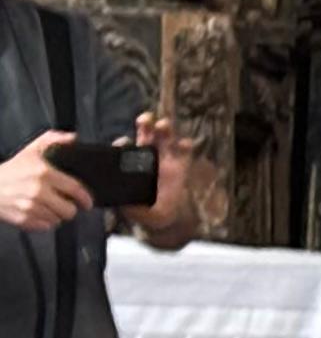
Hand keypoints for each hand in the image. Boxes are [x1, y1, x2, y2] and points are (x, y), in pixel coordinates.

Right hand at [0, 130, 90, 233]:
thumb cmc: (11, 170)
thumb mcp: (31, 150)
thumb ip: (53, 140)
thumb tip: (73, 138)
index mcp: (44, 173)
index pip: (75, 189)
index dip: (85, 198)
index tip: (87, 202)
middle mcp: (38, 191)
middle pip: (69, 210)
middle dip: (70, 208)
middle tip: (64, 204)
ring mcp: (30, 206)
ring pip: (58, 220)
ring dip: (56, 215)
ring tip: (48, 206)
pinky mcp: (23, 219)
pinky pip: (45, 227)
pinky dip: (44, 222)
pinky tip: (38, 212)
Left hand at [127, 114, 204, 246]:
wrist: (167, 218)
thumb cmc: (145, 212)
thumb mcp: (133, 211)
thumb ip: (127, 205)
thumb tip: (119, 199)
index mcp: (131, 165)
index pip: (125, 149)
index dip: (123, 144)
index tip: (124, 143)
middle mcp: (147, 158)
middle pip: (145, 136)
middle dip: (145, 125)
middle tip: (145, 120)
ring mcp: (165, 160)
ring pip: (164, 138)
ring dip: (163, 128)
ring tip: (163, 125)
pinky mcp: (181, 165)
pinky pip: (184, 151)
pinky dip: (185, 145)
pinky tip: (184, 144)